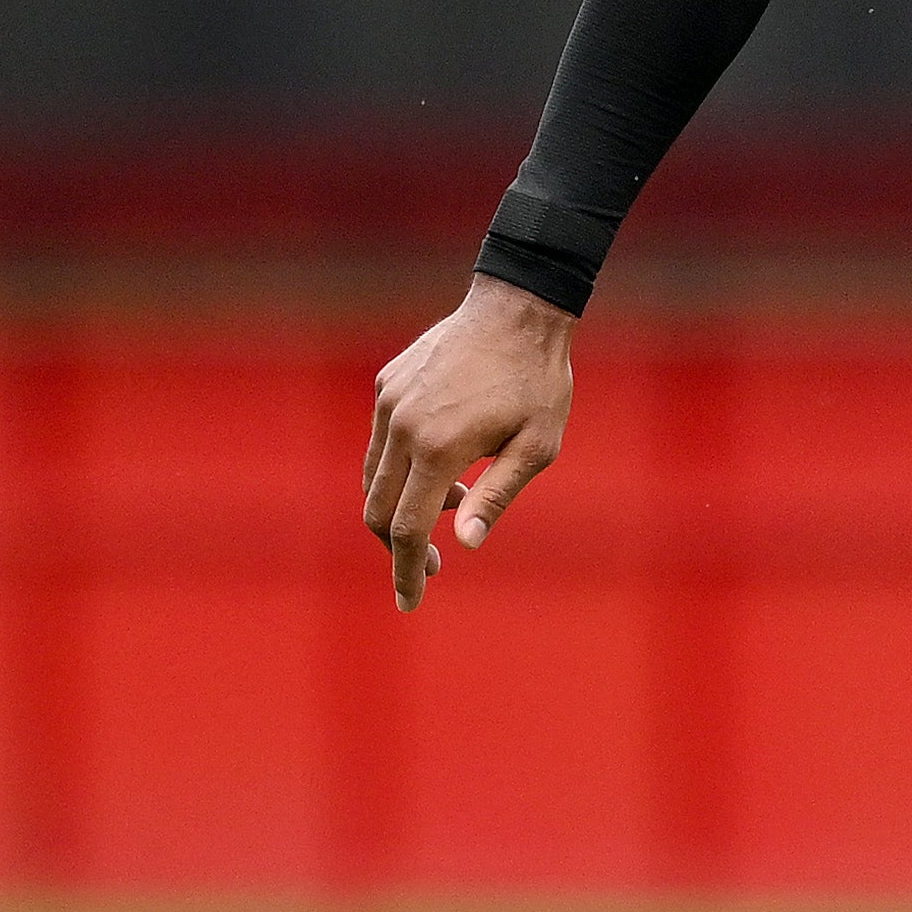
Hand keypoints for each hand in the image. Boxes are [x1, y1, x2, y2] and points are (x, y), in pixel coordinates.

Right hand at [362, 277, 576, 610]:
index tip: (410, 603)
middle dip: (400, 548)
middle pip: (378, 511)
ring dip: (402, 507)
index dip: (407, 572)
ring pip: (373, 478)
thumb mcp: (537, 447)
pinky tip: (442, 465)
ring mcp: (389, 404)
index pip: (408, 530)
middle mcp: (402, 427)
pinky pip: (380, 444)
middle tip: (435, 565)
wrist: (517, 309)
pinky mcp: (387, 386)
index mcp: (438, 449)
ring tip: (453, 504)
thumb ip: (496, 496)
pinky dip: (400, 470)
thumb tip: (465, 543)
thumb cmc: (538, 382)